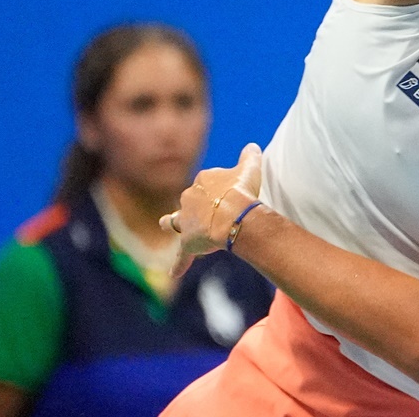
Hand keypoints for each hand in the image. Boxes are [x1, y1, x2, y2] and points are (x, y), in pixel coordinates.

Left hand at [160, 142, 265, 277]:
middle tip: (211, 212)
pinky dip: (178, 264)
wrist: (234, 214)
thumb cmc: (242, 191)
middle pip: (191, 201)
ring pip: (177, 222)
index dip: (219, 189)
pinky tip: (174, 274)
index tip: (229, 192)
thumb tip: (252, 146)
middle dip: (197, 205)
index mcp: (204, 180)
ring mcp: (187, 221)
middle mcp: (190, 198)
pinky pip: (182, 255)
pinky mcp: (188, 242)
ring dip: (173, 224)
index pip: (208, 183)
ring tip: (165, 224)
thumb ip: (250, 157)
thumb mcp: (250, 168)